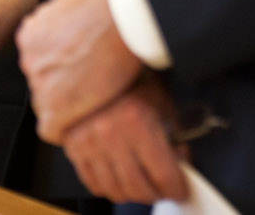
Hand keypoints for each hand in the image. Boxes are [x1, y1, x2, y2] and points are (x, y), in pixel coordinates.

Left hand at [17, 0, 141, 143]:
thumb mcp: (70, 3)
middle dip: (62, 88)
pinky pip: (53, 130)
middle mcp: (28, 59)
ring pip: (48, 107)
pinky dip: (69, 128)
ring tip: (96, 100)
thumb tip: (64, 23)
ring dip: (68, 106)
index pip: (37, 63)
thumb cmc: (107, 8)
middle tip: (89, 86)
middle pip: (41, 85)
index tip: (78, 72)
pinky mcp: (54, 109)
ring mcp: (39, 85)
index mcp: (29, 35)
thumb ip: (57, 20)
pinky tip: (87, 119)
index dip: (60, 71)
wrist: (122, 22)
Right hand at [61, 77, 189, 205]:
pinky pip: (93, 183)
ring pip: (115, 190)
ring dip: (133, 193)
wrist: (95, 60)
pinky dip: (109, 187)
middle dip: (157, 193)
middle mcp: (110, 134)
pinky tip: (119, 177)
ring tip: (143, 183)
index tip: (181, 190)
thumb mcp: (161, 102)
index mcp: (136, 121)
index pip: (163, 174)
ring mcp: (88, 142)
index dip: (177, 187)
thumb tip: (181, 164)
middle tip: (164, 188)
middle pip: (139, 188)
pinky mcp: (73, 147)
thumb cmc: (132, 79)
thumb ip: (174, 136)